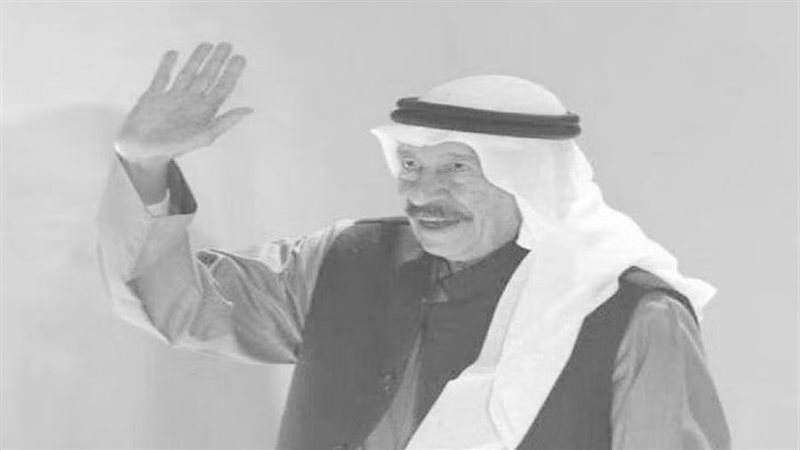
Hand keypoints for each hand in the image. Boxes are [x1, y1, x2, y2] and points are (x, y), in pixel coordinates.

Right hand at [115, 42, 252, 164]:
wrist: (139, 152)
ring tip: (207, 44)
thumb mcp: (203, 136)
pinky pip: (162, 77)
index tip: (240, 58)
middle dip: (217, 61)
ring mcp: (171, 98)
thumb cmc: (172, 149)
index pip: (222, 88)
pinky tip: (173, 54)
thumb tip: (249, 110)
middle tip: (227, 45)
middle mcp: (189, 103)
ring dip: (197, 59)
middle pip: (207, 77)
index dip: (231, 73)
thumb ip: (224, 122)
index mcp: (203, 112)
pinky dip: (167, 65)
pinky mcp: (152, 97)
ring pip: (187, 73)